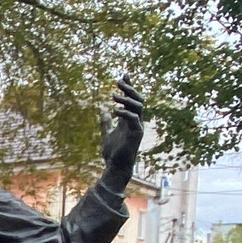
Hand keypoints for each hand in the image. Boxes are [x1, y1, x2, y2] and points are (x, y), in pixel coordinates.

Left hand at [99, 75, 143, 194]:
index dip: (129, 87)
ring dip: (127, 99)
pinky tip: (114, 111)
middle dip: (130, 89)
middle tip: (120, 81)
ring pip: (138, 107)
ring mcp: (137, 127)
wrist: (115, 167)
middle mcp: (136, 122)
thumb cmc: (112, 153)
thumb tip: (103, 111)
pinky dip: (125, 113)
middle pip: (138, 99)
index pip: (132, 99)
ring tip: (114, 96)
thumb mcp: (106, 134)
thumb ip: (106, 123)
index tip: (124, 75)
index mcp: (129, 120)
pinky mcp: (136, 134)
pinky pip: (134, 119)